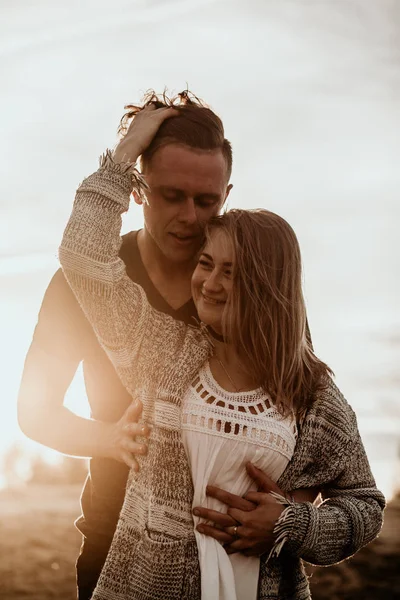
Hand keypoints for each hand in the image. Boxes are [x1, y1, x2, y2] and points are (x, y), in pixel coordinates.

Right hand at [106, 400, 149, 469]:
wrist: (104, 442)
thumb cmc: (122, 428)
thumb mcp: (126, 419)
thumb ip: (134, 410)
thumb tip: (140, 399)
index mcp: (127, 422)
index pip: (131, 414)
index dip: (135, 408)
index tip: (139, 402)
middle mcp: (126, 433)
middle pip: (132, 430)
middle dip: (140, 429)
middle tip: (147, 429)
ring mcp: (124, 445)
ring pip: (131, 446)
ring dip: (138, 448)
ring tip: (144, 449)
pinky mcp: (124, 456)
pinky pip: (129, 461)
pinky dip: (133, 465)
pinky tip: (138, 469)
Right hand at [113, 103, 177, 164]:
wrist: (130, 146)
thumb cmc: (131, 147)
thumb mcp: (135, 141)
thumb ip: (139, 140)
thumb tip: (141, 148)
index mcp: (136, 119)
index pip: (146, 111)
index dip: (153, 113)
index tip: (159, 117)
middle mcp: (143, 114)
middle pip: (154, 107)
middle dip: (161, 110)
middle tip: (169, 115)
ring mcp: (149, 115)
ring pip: (162, 109)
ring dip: (168, 111)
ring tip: (176, 114)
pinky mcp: (156, 118)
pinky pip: (168, 112)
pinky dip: (174, 112)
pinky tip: (179, 114)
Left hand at [193, 462, 316, 556]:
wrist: (295, 530)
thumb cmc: (282, 510)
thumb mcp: (271, 492)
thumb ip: (258, 478)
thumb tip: (248, 464)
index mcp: (250, 514)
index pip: (230, 503)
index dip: (219, 495)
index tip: (207, 488)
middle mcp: (246, 528)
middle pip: (222, 522)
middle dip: (207, 515)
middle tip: (195, 510)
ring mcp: (248, 541)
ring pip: (225, 537)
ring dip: (211, 533)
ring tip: (199, 528)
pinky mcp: (251, 549)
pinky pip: (236, 549)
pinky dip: (227, 547)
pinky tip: (218, 545)